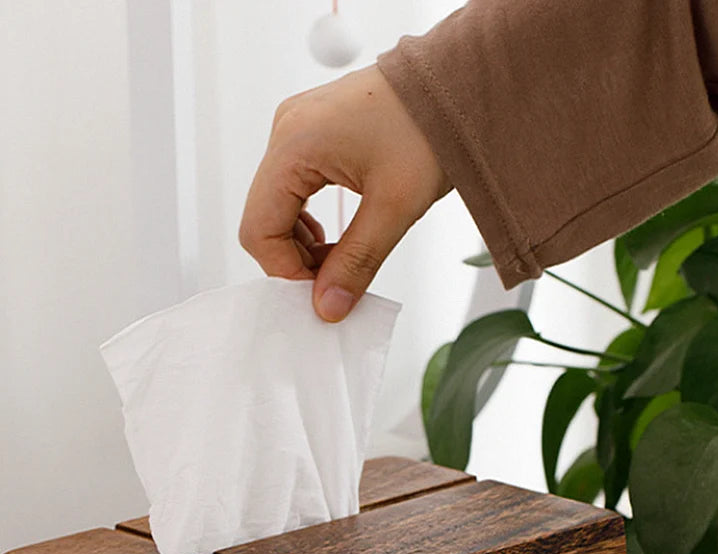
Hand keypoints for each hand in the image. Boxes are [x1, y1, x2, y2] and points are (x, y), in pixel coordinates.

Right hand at [240, 65, 449, 321]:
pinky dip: (310, 221)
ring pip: (277, 207)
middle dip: (295, 260)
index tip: (321, 294)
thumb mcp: (395, 207)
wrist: (459, 81)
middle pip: (263, 219)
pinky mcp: (312, 133)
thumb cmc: (432, 127)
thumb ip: (356, 262)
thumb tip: (328, 308)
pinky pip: (294, 189)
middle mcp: (285, 132)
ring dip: (304, 244)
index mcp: (294, 144)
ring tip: (343, 260)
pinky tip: (341, 235)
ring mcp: (296, 129)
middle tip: (336, 281)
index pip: (258, 230)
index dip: (285, 272)